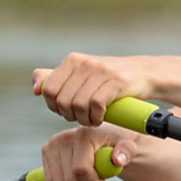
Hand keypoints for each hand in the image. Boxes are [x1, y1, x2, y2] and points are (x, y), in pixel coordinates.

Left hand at [31, 52, 154, 125]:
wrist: (144, 73)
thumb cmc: (109, 79)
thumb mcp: (81, 76)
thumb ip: (56, 80)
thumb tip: (35, 89)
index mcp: (72, 60)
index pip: (49, 90)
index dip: (55, 107)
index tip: (68, 112)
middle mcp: (84, 63)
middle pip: (62, 100)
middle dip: (70, 116)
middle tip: (82, 118)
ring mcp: (100, 71)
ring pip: (78, 105)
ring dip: (84, 120)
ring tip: (92, 120)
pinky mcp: (116, 81)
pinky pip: (96, 105)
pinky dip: (96, 117)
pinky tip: (101, 118)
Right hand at [39, 124, 129, 180]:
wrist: (101, 137)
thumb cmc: (115, 143)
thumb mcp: (127, 145)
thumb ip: (126, 151)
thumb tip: (117, 160)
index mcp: (83, 136)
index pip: (81, 170)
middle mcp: (63, 138)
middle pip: (69, 180)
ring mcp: (52, 145)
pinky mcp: (46, 152)